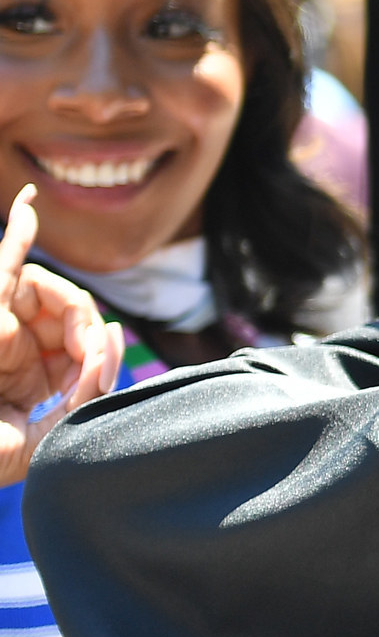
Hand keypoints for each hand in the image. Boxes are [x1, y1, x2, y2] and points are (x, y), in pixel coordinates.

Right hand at [0, 186, 122, 487]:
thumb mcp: (55, 430)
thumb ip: (89, 393)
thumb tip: (109, 339)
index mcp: (30, 377)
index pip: (80, 347)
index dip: (100, 355)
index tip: (100, 379)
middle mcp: (15, 347)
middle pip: (69, 314)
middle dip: (89, 329)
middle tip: (91, 357)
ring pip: (47, 291)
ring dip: (72, 304)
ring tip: (79, 335)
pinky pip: (4, 264)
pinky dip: (18, 234)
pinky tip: (30, 206)